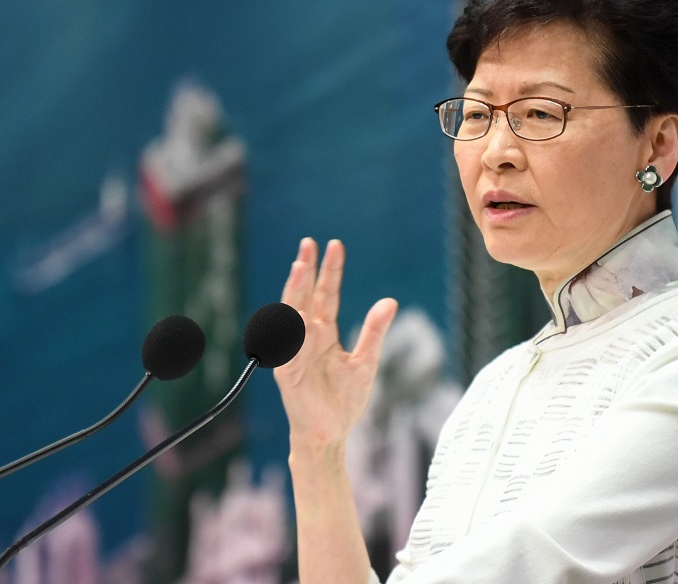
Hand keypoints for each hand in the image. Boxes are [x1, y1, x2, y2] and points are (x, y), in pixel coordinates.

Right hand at [273, 238, 397, 448]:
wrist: (330, 434)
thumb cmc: (344, 400)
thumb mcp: (366, 361)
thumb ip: (374, 331)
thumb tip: (390, 301)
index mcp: (323, 333)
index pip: (327, 295)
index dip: (330, 271)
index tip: (334, 246)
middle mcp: (306, 338)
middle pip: (306, 297)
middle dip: (307, 270)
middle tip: (308, 243)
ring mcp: (295, 353)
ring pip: (292, 315)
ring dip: (295, 291)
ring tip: (299, 267)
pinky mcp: (288, 372)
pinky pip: (288, 347)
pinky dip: (290, 330)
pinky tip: (296, 312)